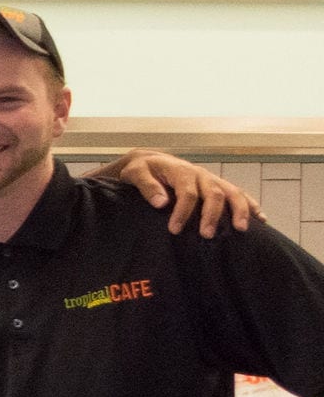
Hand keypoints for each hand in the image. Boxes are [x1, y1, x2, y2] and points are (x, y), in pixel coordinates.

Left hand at [107, 150, 257, 236]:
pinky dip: (251, 205)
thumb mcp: (135, 173)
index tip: (174, 230)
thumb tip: (162, 203)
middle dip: (212, 215)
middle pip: (214, 193)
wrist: (151, 161)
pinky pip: (239, 194)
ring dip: (239, 210)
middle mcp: (201, 175)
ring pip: (232, 192)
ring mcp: (213, 180)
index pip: (187, 192)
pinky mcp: (219, 185)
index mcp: (181, 171)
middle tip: (206, 235)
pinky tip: (261, 219)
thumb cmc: (141, 169)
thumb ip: (147, 186)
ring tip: (241, 229)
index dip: (182, 212)